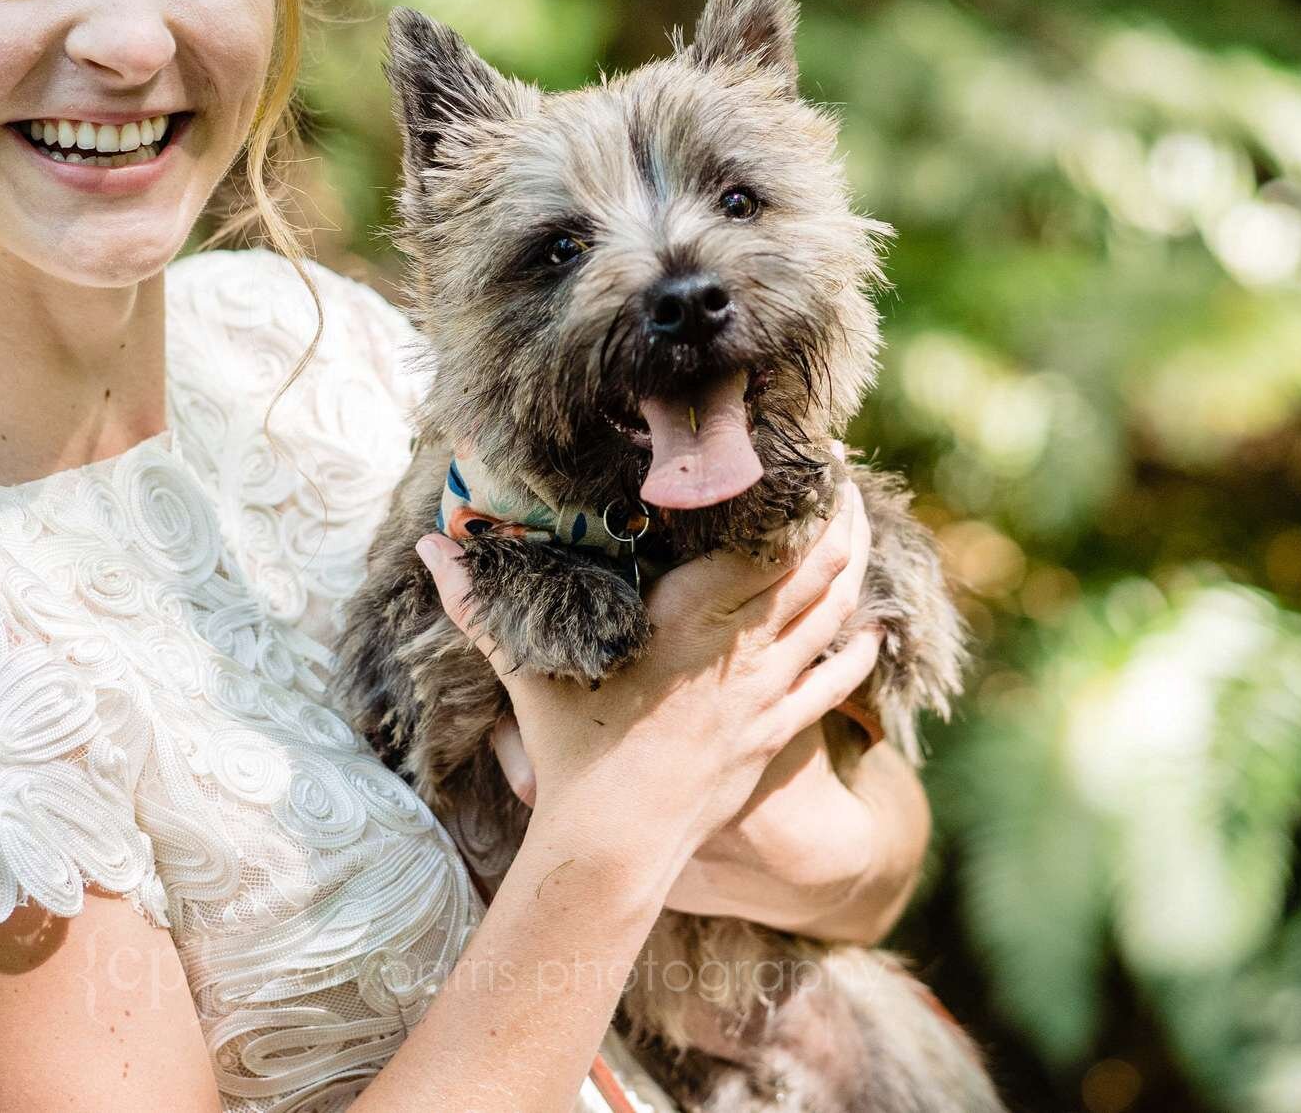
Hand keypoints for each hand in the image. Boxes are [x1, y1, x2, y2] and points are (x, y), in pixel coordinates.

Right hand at [416, 480, 881, 878]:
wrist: (615, 842)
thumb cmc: (570, 748)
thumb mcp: (524, 667)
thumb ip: (478, 601)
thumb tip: (430, 545)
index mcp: (687, 614)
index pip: (765, 542)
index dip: (800, 497)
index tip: (810, 458)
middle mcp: (739, 646)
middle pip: (816, 568)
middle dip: (837, 519)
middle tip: (841, 480)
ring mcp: (764, 692)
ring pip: (832, 617)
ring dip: (853, 572)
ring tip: (858, 534)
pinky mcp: (773, 735)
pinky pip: (831, 685)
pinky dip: (856, 653)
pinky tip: (870, 633)